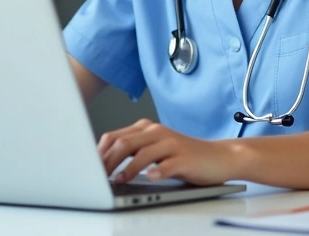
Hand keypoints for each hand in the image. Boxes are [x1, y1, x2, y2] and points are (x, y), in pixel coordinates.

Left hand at [97, 118, 234, 185]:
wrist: (220, 157)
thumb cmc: (185, 156)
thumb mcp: (156, 150)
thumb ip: (133, 151)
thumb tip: (104, 163)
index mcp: (147, 128)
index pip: (114, 136)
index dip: (99, 153)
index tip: (88, 168)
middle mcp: (157, 132)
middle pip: (124, 143)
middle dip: (108, 161)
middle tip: (99, 177)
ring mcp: (172, 144)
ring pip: (143, 152)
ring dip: (128, 168)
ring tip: (119, 180)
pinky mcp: (185, 158)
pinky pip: (167, 164)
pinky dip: (156, 171)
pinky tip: (150, 178)